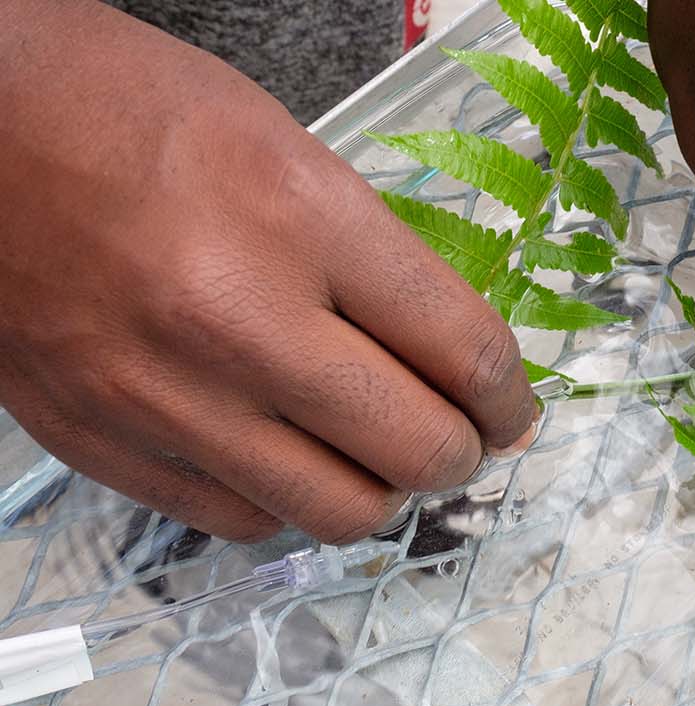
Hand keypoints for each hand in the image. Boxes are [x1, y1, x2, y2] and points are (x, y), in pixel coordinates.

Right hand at [0, 1, 535, 542]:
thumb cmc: (135, 118)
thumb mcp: (291, 153)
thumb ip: (383, 262)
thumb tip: (462, 363)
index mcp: (301, 219)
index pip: (464, 351)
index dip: (512, 397)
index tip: (514, 408)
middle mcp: (236, 318)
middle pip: (417, 449)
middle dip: (462, 453)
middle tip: (459, 437)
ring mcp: (163, 393)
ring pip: (338, 511)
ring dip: (380, 491)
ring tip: (374, 454)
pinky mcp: (103, 442)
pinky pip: (242, 521)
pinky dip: (285, 501)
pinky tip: (285, 455)